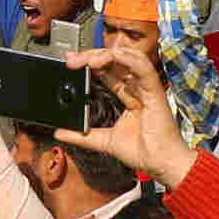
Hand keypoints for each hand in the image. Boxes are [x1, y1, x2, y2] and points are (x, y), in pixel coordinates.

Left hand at [52, 44, 193, 185]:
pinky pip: (144, 69)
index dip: (89, 63)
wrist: (159, 164)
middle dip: (92, 56)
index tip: (70, 60)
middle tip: (72, 60)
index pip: (107, 72)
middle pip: (114, 62)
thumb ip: (82, 136)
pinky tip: (114, 55)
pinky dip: (129, 59)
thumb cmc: (142, 152)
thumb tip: (59, 133)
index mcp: (128, 96)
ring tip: (88, 59)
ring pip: (128, 59)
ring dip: (107, 54)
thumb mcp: (104, 141)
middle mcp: (137, 89)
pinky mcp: (156, 92)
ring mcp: (146, 88)